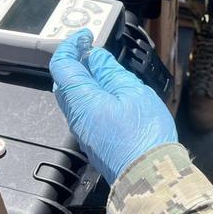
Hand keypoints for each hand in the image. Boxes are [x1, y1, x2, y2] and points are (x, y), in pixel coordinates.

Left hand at [50, 29, 177, 184]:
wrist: (150, 177)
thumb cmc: (144, 135)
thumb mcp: (132, 92)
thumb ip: (110, 72)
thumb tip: (96, 57)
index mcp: (81, 99)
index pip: (62, 65)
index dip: (70, 45)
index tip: (84, 36)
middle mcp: (76, 115)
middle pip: (64, 81)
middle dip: (75, 61)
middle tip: (93, 49)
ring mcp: (83, 130)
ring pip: (74, 97)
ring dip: (85, 78)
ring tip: (105, 68)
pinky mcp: (93, 140)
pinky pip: (85, 110)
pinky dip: (92, 94)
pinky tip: (111, 92)